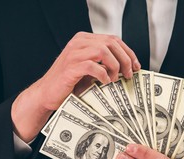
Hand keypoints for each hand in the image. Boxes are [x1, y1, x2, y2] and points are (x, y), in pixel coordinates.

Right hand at [11, 32, 140, 141]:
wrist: (47, 94)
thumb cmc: (69, 83)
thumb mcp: (89, 69)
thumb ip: (104, 63)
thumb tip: (128, 67)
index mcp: (84, 40)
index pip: (113, 39)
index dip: (128, 52)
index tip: (136, 66)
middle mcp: (78, 43)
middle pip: (111, 43)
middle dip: (125, 59)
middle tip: (129, 74)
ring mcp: (73, 53)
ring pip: (103, 51)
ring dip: (115, 66)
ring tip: (116, 79)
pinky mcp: (71, 67)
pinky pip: (93, 66)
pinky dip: (103, 74)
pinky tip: (105, 83)